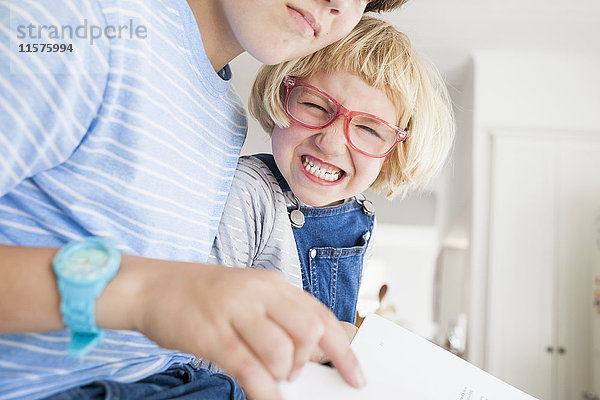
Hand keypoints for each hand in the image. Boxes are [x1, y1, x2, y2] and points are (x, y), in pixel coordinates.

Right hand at [99, 257, 364, 399]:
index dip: (344, 350)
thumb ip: (279, 318)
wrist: (151, 287)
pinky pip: (251, 369)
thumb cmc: (201, 296)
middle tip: (291, 372)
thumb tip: (313, 352)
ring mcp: (236, 312)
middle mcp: (259, 293)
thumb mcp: (247, 296)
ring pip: (283, 353)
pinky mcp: (213, 334)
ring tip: (267, 375)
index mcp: (272, 284)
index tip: (355, 376)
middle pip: (309, 333)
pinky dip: (265, 392)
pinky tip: (266, 398)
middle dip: (307, 362)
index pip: (320, 315)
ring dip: (282, 376)